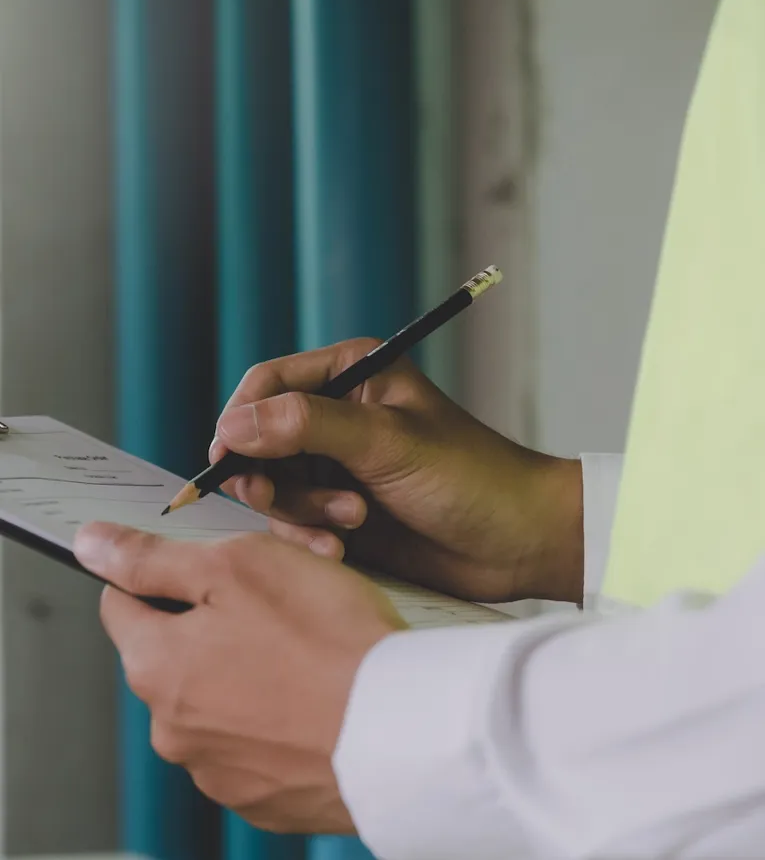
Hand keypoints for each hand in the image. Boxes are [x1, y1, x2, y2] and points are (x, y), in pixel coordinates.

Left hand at [74, 522, 404, 833]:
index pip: (122, 603)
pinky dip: (274, 719)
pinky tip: (315, 698)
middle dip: (212, 623)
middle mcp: (174, 729)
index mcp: (157, 666)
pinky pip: (252, 744)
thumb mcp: (237, 566)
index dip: (162, 572)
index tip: (204, 567)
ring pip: (214, 700)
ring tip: (305, 654)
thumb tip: (92, 544)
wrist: (402, 729)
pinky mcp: (263, 798)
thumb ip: (154, 558)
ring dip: (244, 673)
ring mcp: (218, 771)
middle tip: (276, 605)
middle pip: (172, 654)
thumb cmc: (327, 640)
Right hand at [211, 339, 583, 603]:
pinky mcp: (340, 511)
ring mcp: (337, 466)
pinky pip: (295, 523)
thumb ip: (307, 425)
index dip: (239, 419)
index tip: (224, 461)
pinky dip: (310, 538)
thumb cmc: (469, 476)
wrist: (514, 541)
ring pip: (273, 486)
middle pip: (259, 440)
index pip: (268, 384)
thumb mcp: (386, 441)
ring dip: (300, 512)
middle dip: (271, 477)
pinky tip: (342, 550)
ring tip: (352, 521)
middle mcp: (337, 416)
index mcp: (351, 375)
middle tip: (280, 502)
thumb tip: (232, 425)